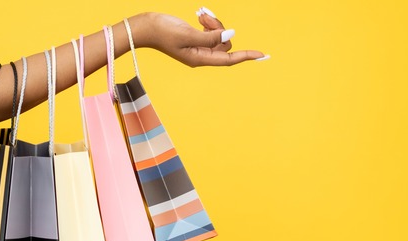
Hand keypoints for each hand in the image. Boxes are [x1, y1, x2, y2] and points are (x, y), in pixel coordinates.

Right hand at [133, 9, 266, 66]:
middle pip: (225, 43)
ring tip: (199, 14)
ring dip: (213, 22)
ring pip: (219, 35)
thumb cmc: (162, 32)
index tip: (263, 54)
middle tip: (204, 17)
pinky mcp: (195, 39)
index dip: (247, 56)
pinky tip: (199, 15)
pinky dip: (208, 22)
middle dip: (219, 27)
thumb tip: (230, 35)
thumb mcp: (188, 34)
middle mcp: (201, 56)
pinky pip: (211, 31)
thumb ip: (210, 36)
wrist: (144, 27)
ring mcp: (198, 48)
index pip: (229, 58)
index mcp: (200, 59)